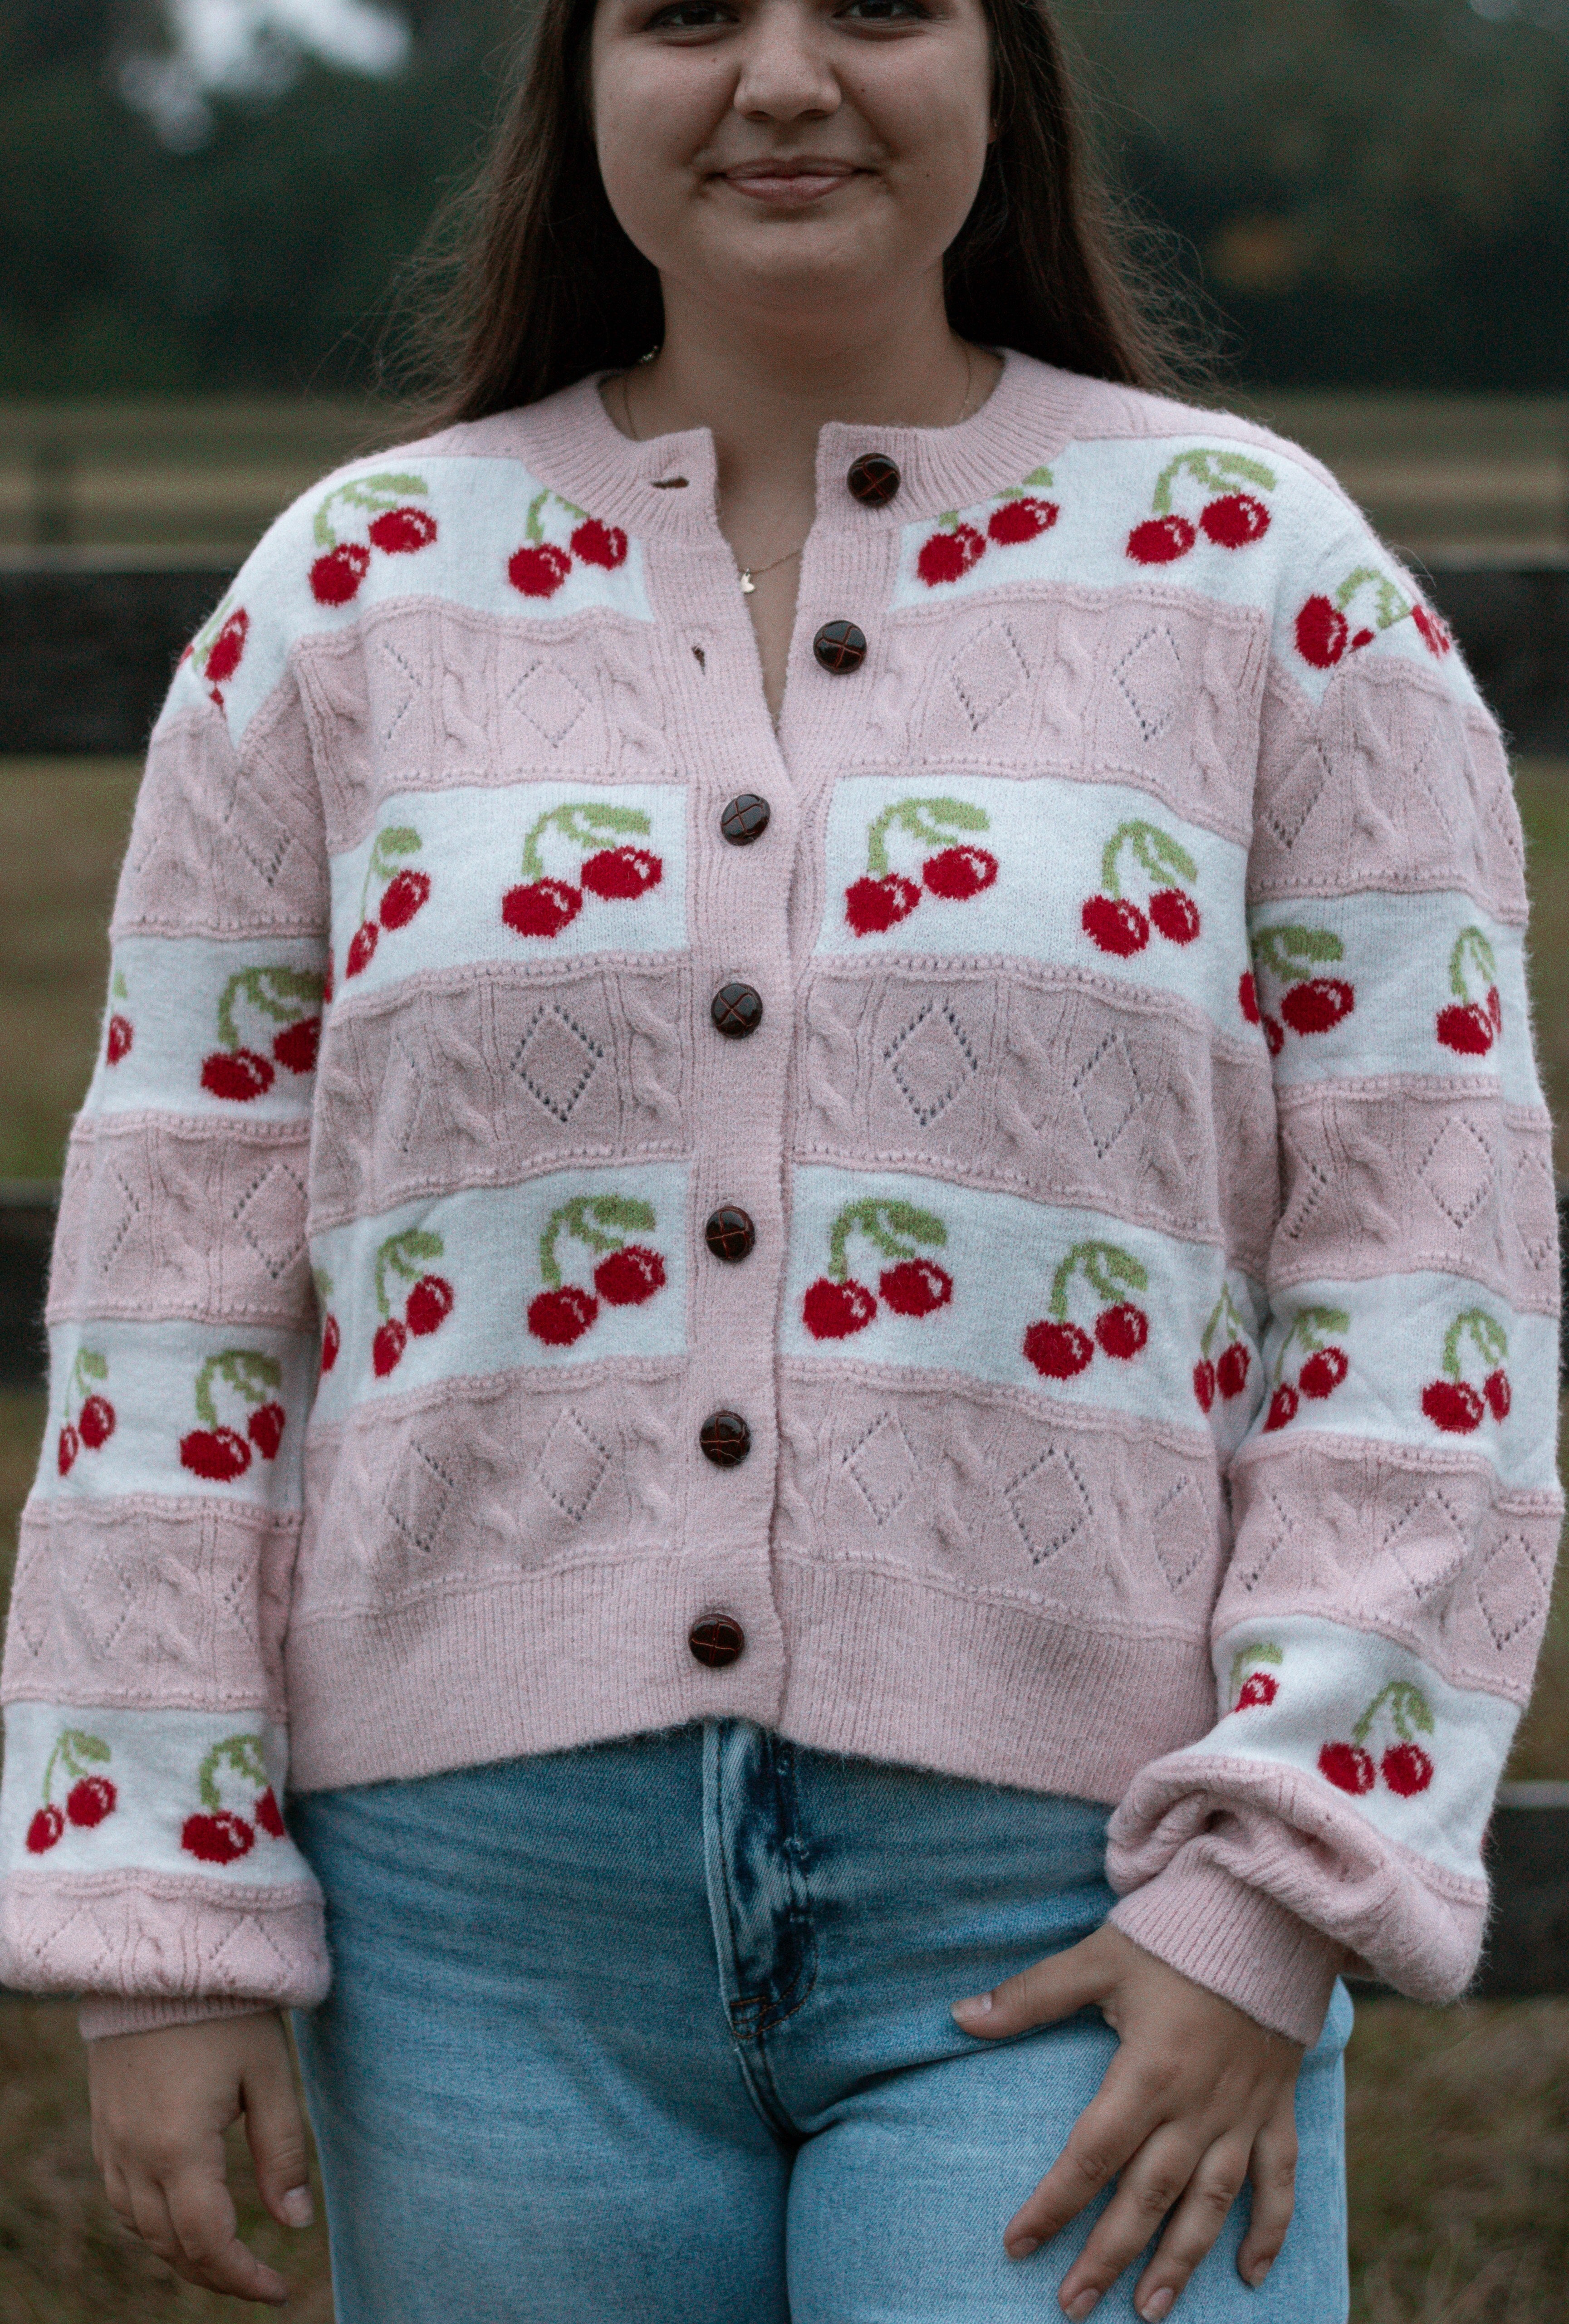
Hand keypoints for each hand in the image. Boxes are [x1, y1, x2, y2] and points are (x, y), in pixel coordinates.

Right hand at [86, 2011, 313, 2304]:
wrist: (161, 1951)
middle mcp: (134, 2155)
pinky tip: (182, 2217)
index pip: (209, 2242)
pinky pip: (121, 2198)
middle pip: (171, 2247)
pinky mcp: (104, 2125)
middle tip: (261, 2282)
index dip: (245, 2278)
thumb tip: (296, 2224)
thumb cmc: (226, 2008)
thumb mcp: (270, 2074)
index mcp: (179, 2148)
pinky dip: (152, 2223)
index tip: (281, 2291)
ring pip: (140, 2229)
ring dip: (182, 2253)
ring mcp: (111, 2142)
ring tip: (228, 2258)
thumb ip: (282, 2152)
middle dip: (217, 2274)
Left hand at [952, 1924, 1302, 2321]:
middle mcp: (1198, 2106)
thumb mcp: (1099, 1957)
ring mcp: (1242, 2113)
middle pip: (1147, 2197)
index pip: (1092, 2154)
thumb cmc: (1176, 1935)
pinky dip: (1270, 2229)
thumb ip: (1031, 1994)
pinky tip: (1252, 2274)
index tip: (1017, 2245)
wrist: (1269, 1914)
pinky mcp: (1276, 2107)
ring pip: (1210, 2204)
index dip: (1053, 2203)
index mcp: (1150, 2071)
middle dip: (1107, 2255)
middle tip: (1073, 2305)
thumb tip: (960, 2017)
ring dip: (1181, 2261)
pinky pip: (1279, 2180)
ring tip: (1149, 2311)